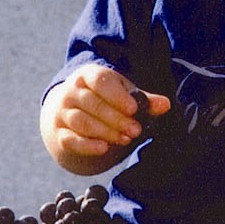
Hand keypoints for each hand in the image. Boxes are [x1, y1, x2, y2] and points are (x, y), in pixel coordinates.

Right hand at [44, 63, 170, 161]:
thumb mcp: (122, 95)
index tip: (133, 109)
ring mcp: (61, 112)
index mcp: (87, 75)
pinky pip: (71, 139)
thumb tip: (165, 105)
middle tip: (136, 130)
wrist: (69, 114)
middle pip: (93, 104)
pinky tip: (104, 148)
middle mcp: (70, 91)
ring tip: (126, 139)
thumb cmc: (103, 100)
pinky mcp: (59, 133)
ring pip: (83, 122)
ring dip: (106, 132)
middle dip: (117, 119)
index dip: (117, 95)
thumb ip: (143, 100)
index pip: (100, 81)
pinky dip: (87, 145)